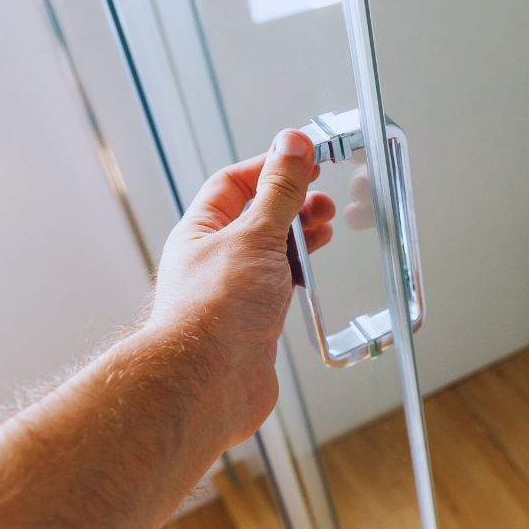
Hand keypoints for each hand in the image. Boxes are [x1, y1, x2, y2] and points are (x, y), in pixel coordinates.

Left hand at [144, 129, 335, 449]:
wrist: (209, 383)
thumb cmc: (214, 313)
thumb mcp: (255, 235)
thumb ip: (279, 191)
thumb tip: (292, 145)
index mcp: (201, 231)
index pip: (234, 183)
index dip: (271, 167)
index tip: (306, 157)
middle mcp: (214, 260)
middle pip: (256, 218)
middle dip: (292, 204)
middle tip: (324, 199)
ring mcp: (233, 293)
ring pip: (270, 254)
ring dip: (299, 238)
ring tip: (327, 228)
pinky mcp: (254, 325)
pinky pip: (278, 288)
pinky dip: (299, 275)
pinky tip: (313, 275)